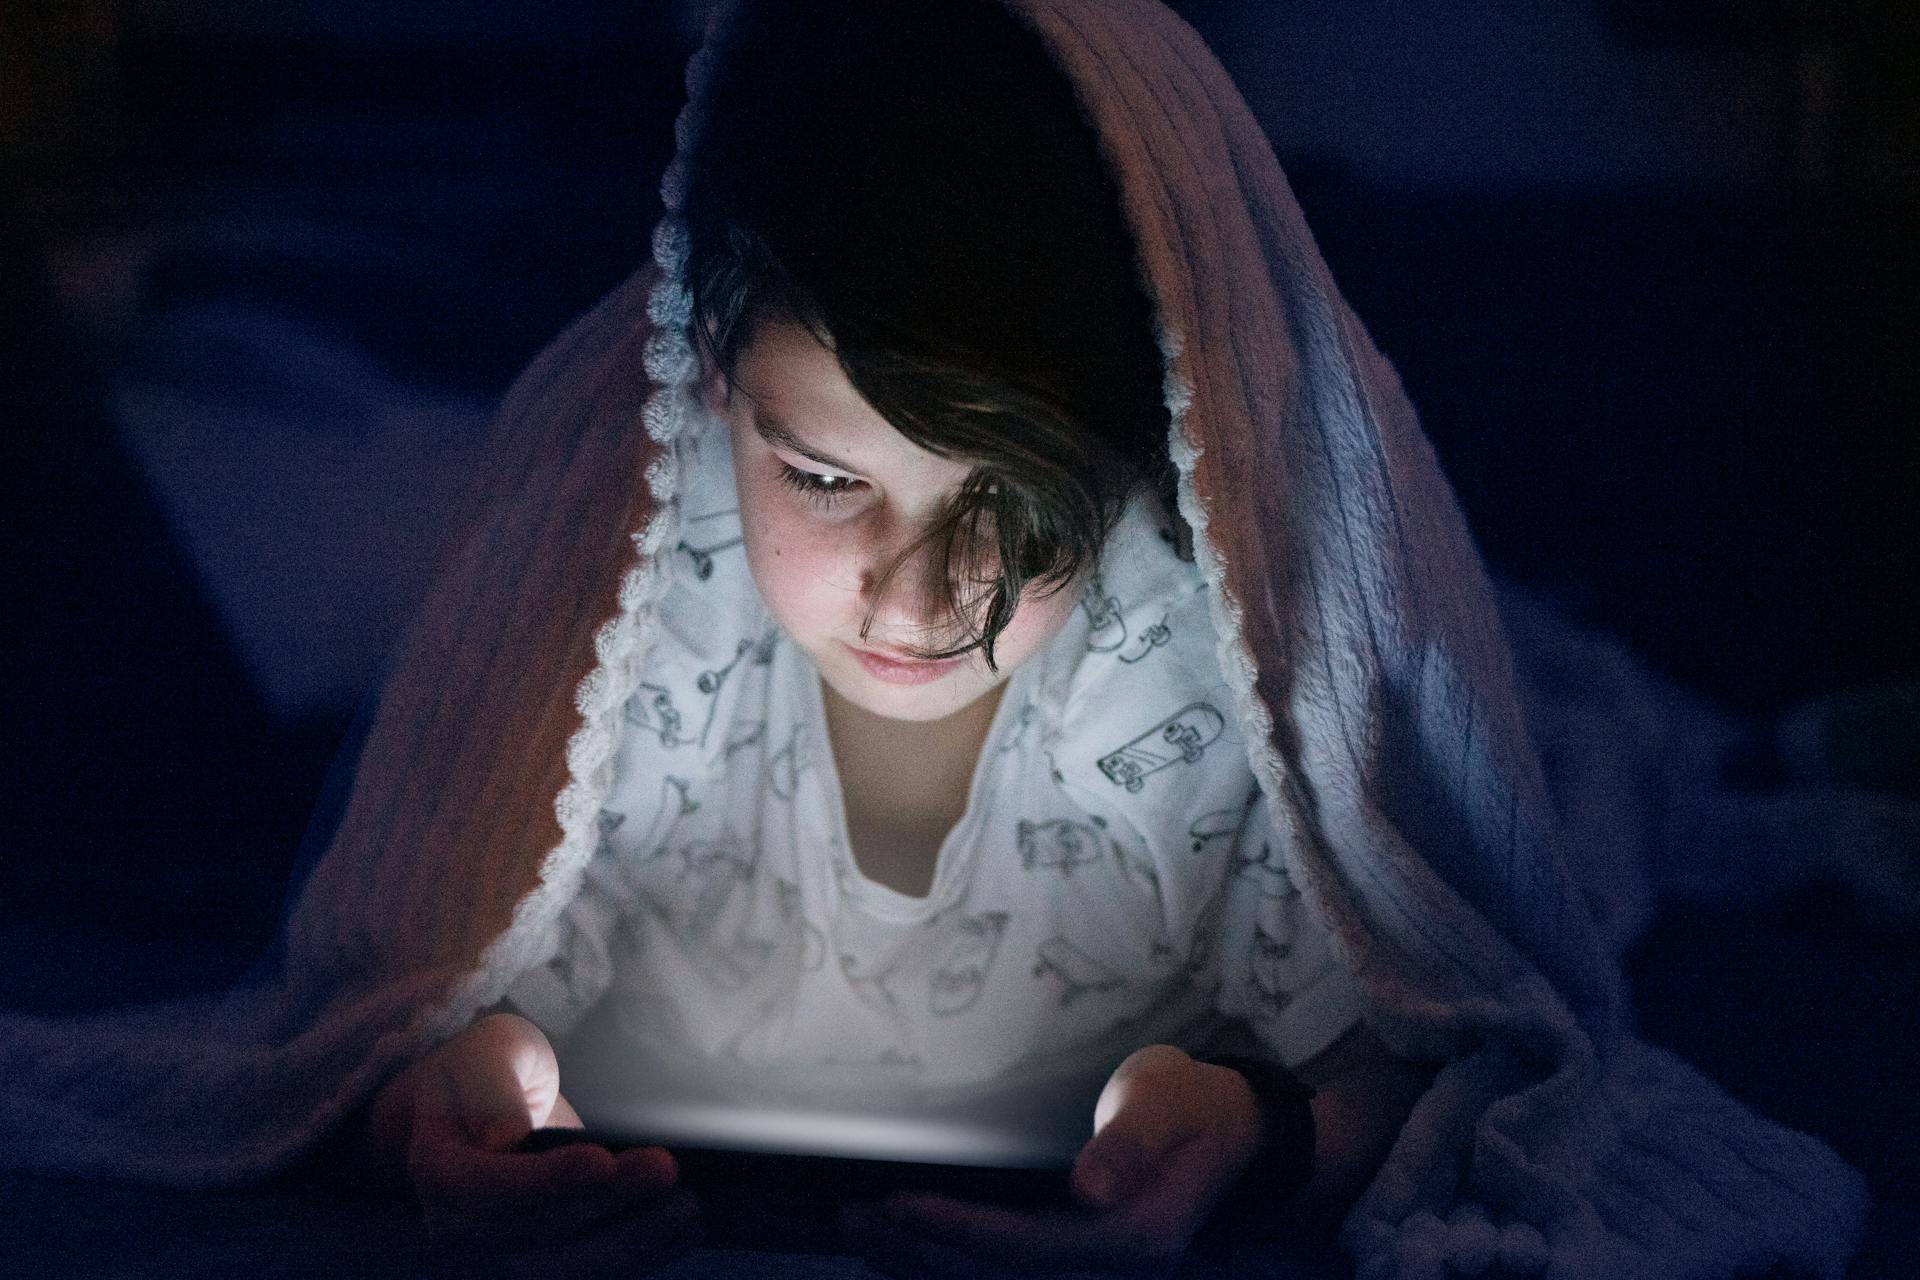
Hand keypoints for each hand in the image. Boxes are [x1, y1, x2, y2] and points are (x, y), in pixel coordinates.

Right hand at [373, 1013, 702, 1276]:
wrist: (479, 1116)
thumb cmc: (488, 1076)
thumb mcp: (486, 1054)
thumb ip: (492, 1085)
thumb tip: (505, 1135)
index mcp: (441, 1173)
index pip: (491, 1193)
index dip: (547, 1183)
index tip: (601, 1161)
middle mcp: (465, 1234)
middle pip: (543, 1234)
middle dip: (611, 1205)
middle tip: (668, 1171)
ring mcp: (505, 1259)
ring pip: (573, 1266)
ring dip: (636, 1241)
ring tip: (690, 1208)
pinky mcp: (546, 1263)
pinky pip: (595, 1270)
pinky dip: (641, 1254)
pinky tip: (683, 1229)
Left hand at [837, 1044, 1263, 1277]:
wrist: (1231, 1132)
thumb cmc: (1194, 1107)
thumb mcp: (1169, 1106)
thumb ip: (1130, 1147)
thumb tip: (1089, 1191)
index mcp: (1138, 1239)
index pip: (1029, 1247)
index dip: (959, 1231)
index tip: (898, 1206)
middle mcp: (1112, 1271)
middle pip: (999, 1274)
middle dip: (919, 1250)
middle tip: (849, 1218)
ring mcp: (1092, 1271)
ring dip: (922, 1262)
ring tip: (856, 1232)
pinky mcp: (1074, 1260)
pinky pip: (1004, 1271)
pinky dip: (949, 1261)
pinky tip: (903, 1250)